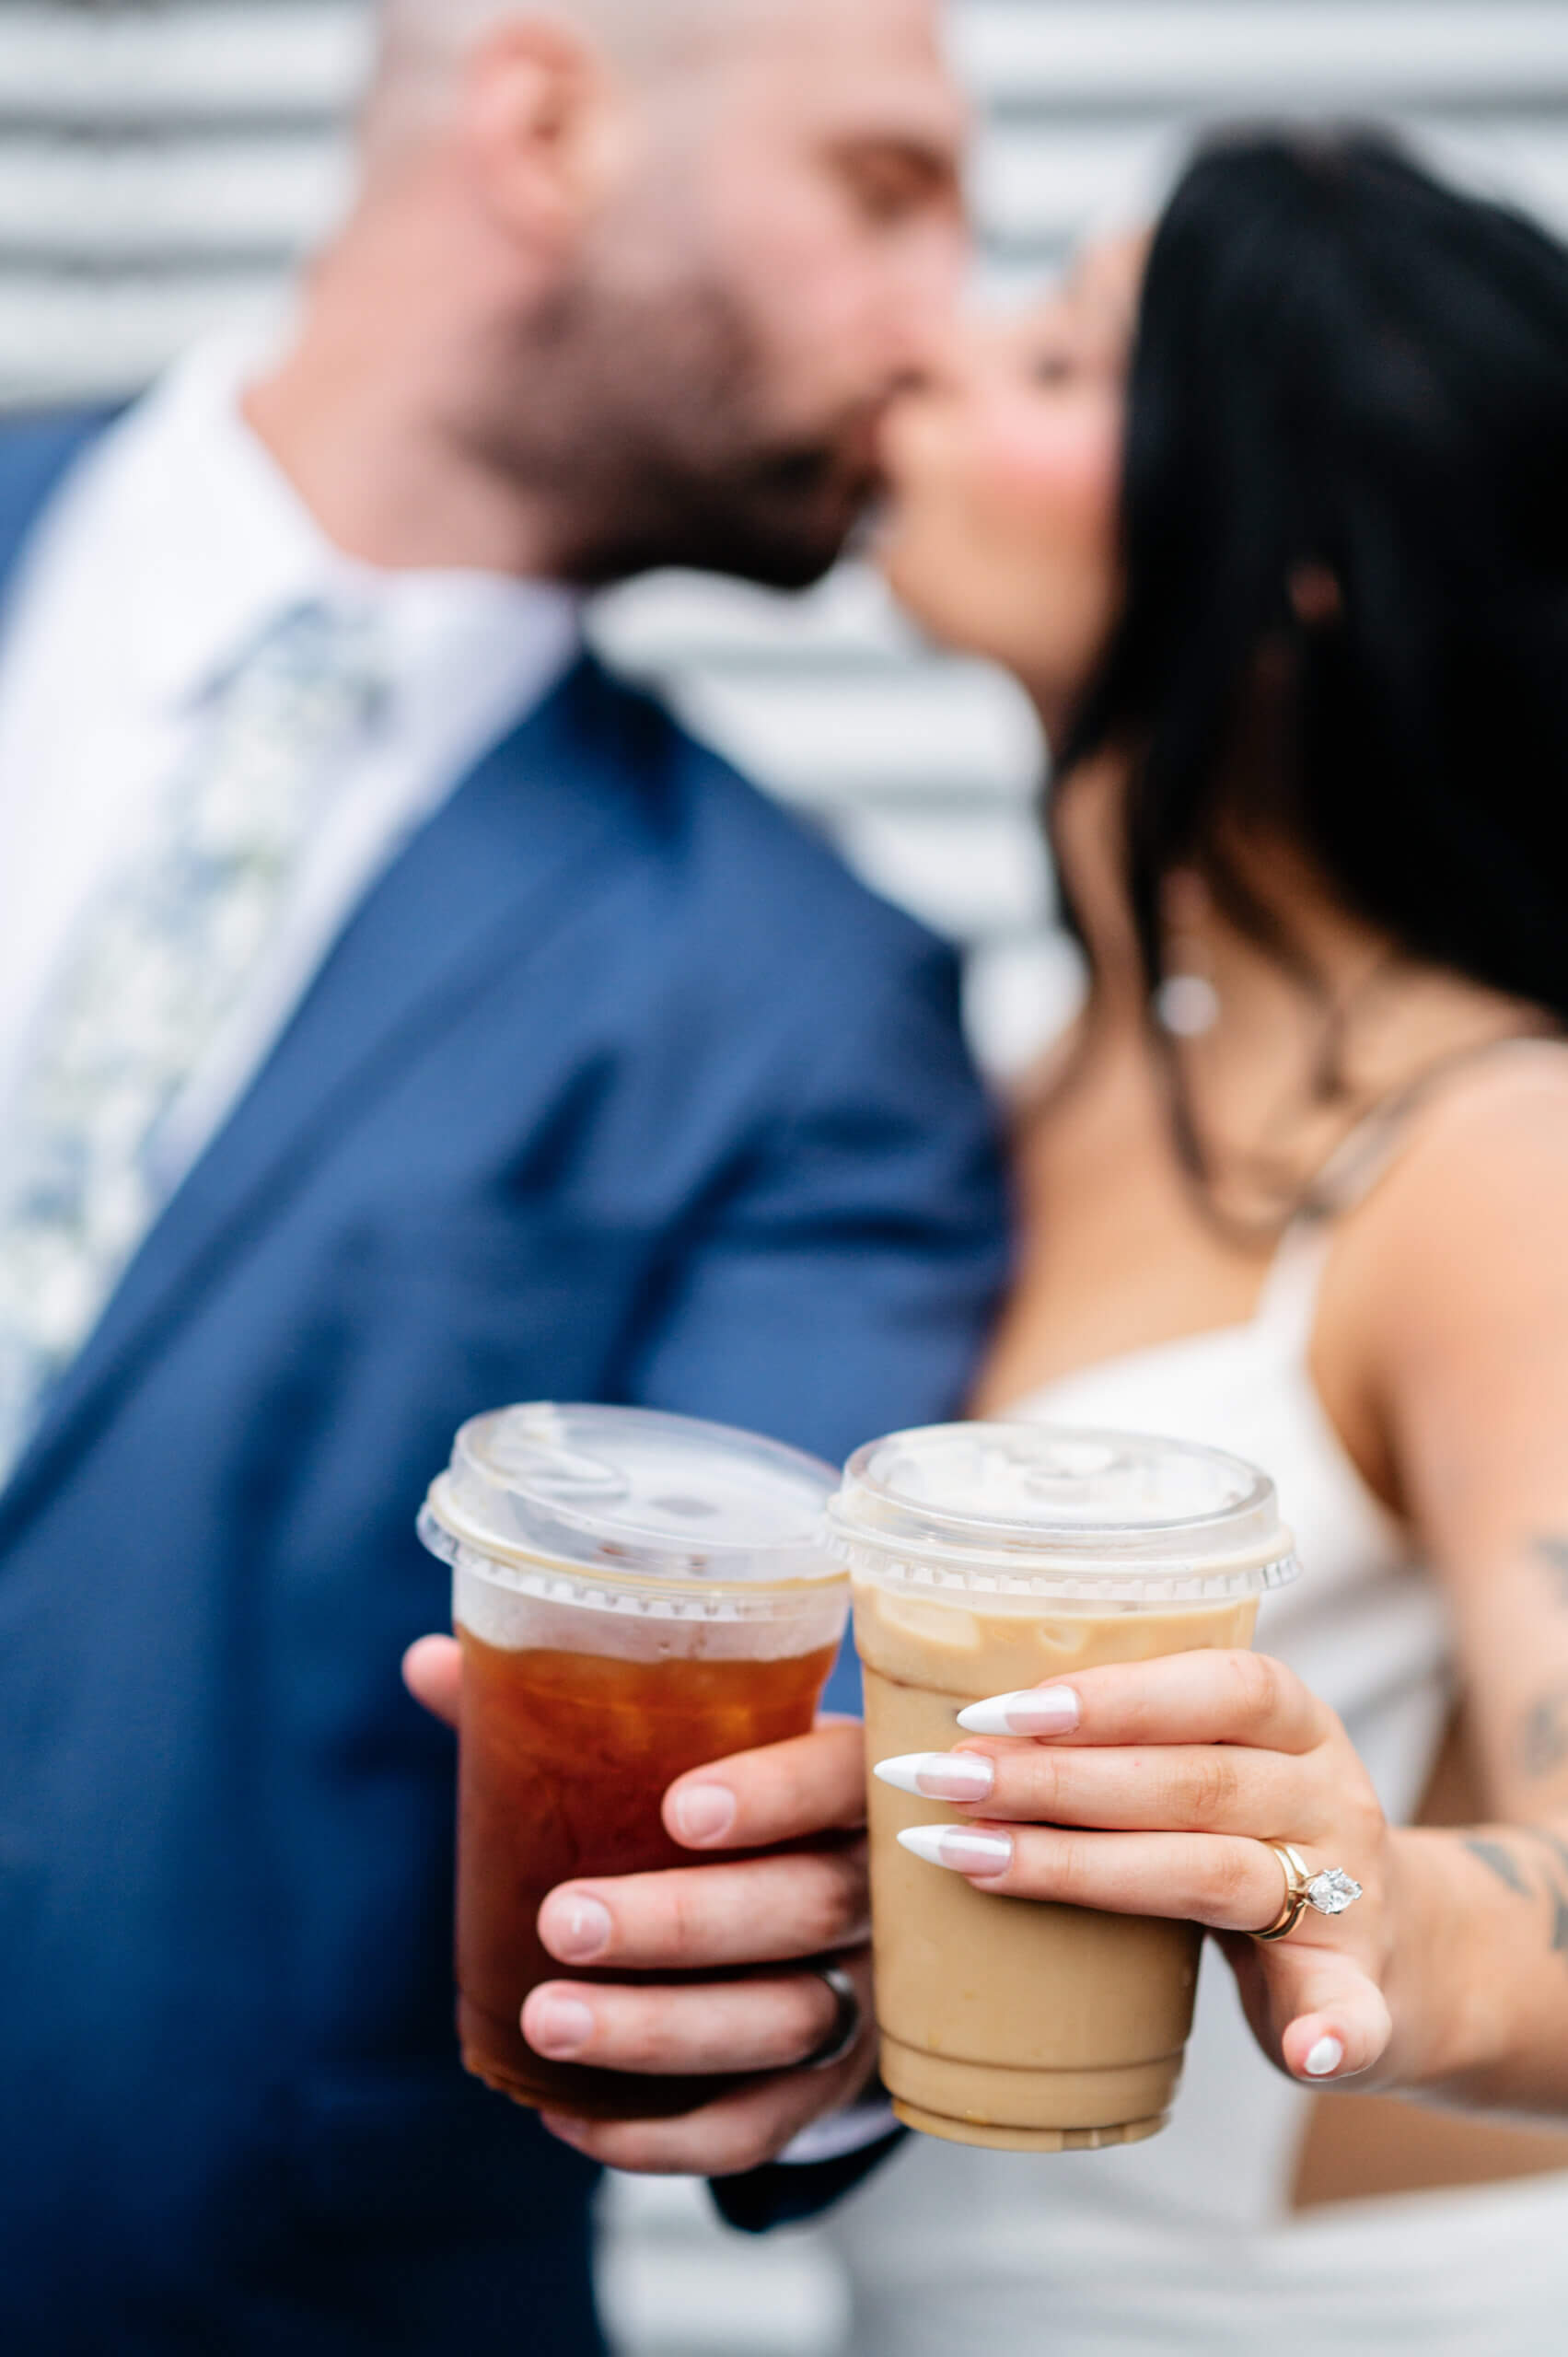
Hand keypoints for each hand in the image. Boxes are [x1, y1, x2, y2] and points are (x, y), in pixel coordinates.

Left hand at [404, 1636, 875, 2172]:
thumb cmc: (724, 1800)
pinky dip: (666, 2136)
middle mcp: (876, 1888)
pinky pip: (761, 2125)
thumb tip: (428, 1664)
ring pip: (786, 2022)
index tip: (680, 1811)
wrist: (824, 1906)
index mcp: (846, 1780)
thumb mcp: (678, 1743)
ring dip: (661, 2033)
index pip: (837, 1780)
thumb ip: (563, 1706)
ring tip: (546, 2024)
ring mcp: (863, 1992)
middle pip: (809, 1908)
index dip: (774, 1795)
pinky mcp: (827, 2085)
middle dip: (682, 1923)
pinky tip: (568, 2120)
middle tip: (564, 1922)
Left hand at [875, 1649, 1396, 2086]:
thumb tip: (966, 1721)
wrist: (1402, 1949)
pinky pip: (1352, 2014)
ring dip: (1088, 1873)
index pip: (1216, 1685)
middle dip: (1053, 1780)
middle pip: (1190, 1781)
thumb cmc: (1258, 1838)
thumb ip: (1131, 1742)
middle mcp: (1328, 1797)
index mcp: (1296, 1724)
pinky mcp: (1359, 1993)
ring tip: (975, 1864)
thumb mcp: (1223, 1764)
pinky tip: (1305, 2054)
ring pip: (1219, 1873)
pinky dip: (1331, 2035)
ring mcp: (1348, 1897)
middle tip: (942, 1780)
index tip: (994, 1709)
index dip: (1108, 1695)